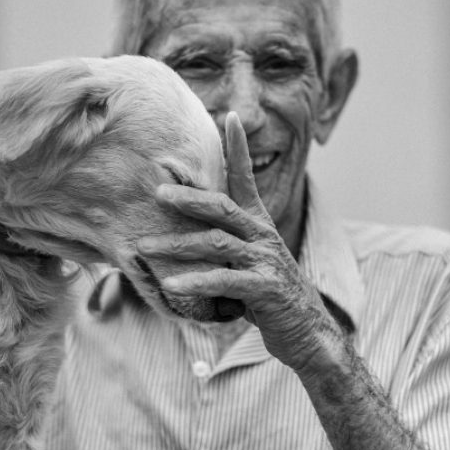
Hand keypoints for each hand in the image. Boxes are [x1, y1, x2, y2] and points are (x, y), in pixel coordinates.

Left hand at [136, 112, 345, 371]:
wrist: (306, 332)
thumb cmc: (266, 296)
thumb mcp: (243, 262)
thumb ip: (220, 243)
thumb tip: (182, 227)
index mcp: (257, 225)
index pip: (247, 179)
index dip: (239, 148)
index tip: (230, 116)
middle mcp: (262, 236)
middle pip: (221, 208)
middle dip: (188, 196)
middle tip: (156, 189)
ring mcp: (266, 261)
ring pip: (215, 244)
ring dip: (176, 245)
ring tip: (143, 246)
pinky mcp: (265, 288)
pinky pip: (224, 281)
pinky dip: (195, 282)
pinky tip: (170, 284)